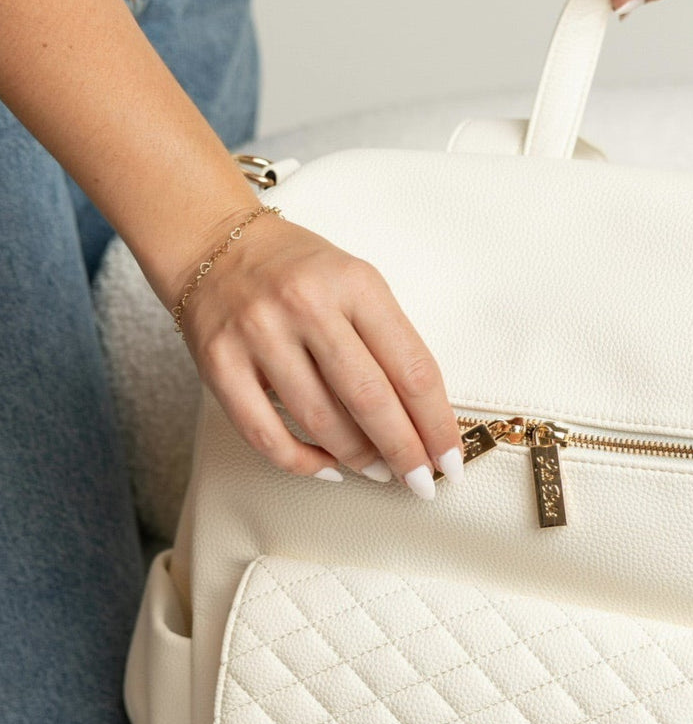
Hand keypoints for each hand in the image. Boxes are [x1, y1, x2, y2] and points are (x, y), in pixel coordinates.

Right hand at [174, 206, 465, 497]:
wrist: (211, 241)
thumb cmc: (297, 271)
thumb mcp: (357, 284)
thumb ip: (390, 341)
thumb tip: (423, 420)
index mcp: (355, 284)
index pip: (412, 368)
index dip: (437, 424)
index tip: (451, 459)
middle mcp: (306, 305)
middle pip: (370, 399)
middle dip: (404, 452)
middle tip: (421, 482)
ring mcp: (259, 334)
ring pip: (321, 421)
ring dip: (358, 458)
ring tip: (380, 471)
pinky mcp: (219, 364)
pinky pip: (265, 433)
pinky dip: (302, 461)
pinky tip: (327, 468)